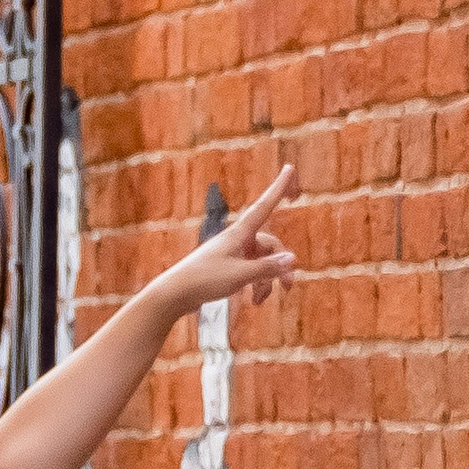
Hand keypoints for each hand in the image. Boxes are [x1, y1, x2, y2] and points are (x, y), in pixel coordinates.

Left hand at [154, 161, 296, 322]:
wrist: (176, 293)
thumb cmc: (205, 279)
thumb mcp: (241, 275)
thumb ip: (268, 267)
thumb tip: (293, 259)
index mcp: (239, 233)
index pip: (265, 206)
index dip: (279, 187)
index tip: (290, 168)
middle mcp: (238, 240)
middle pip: (270, 245)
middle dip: (280, 266)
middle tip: (288, 287)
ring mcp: (234, 253)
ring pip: (262, 262)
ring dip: (267, 280)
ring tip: (262, 300)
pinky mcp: (229, 267)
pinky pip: (252, 272)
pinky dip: (257, 285)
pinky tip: (255, 301)